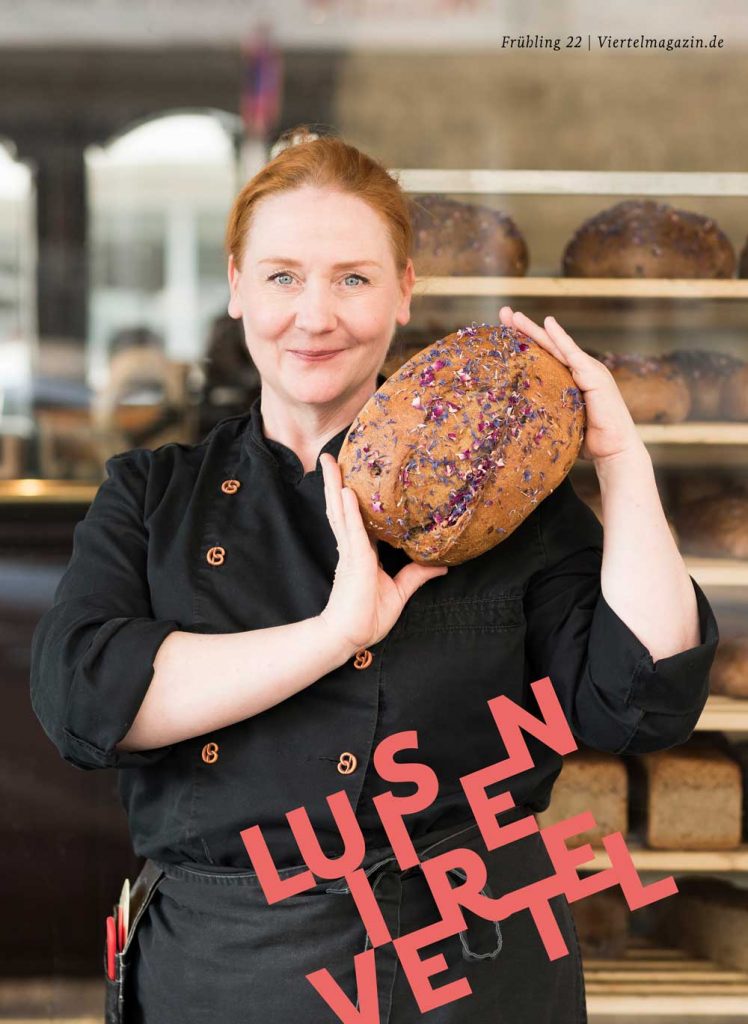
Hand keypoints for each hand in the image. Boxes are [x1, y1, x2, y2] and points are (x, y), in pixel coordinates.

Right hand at [318, 453, 447, 652]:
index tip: (349, 475)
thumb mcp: (401, 590)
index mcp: (362, 551)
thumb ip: (417, 574)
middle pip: (341, 507)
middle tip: (329, 457)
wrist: (351, 636)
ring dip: (334, 485)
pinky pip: (352, 530)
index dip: (350, 496)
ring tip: (328, 462)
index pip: (356, 516)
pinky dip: (348, 510)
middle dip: (334, 482)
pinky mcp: (353, 560)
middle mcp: (353, 546)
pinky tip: (344, 491)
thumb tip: (441, 566)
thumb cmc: (369, 616)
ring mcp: (351, 551)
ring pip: (340, 511)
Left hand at [498, 306, 643, 464]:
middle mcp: (577, 370)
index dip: (523, 343)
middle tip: (503, 313)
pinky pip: (572, 353)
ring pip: (555, 346)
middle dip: (523, 329)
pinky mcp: (594, 375)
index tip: (501, 331)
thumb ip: (543, 412)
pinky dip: (560, 338)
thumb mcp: (559, 421)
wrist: (615, 450)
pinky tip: (548, 323)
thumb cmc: (587, 442)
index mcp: (568, 380)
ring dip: (534, 329)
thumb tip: (513, 418)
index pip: (541, 357)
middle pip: (546, 346)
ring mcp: (587, 370)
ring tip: (513, 316)